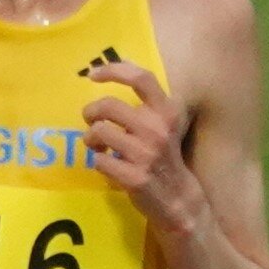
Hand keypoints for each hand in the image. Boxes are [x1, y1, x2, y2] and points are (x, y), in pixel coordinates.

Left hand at [81, 60, 200, 235]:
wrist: (178, 199)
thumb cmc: (166, 157)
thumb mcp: (166, 124)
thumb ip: (147, 103)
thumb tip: (119, 69)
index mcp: (167, 112)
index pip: (141, 79)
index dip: (113, 70)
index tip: (92, 74)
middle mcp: (158, 129)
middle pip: (108, 106)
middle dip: (91, 112)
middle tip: (90, 120)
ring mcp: (146, 154)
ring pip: (99, 132)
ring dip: (91, 139)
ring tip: (97, 145)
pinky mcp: (134, 177)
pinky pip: (99, 160)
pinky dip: (98, 161)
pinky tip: (107, 165)